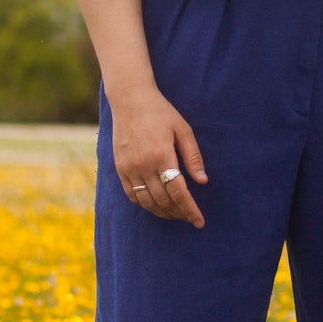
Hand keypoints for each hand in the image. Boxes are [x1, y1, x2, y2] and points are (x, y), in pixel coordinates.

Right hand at [110, 85, 206, 226]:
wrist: (130, 100)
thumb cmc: (161, 113)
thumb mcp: (183, 129)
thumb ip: (193, 156)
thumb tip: (202, 181)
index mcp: (161, 155)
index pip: (178, 192)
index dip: (190, 210)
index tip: (199, 222)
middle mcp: (143, 165)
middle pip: (163, 201)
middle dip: (179, 213)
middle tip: (190, 217)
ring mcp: (129, 168)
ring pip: (147, 202)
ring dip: (163, 212)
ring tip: (176, 214)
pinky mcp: (120, 168)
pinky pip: (132, 195)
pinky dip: (145, 205)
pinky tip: (156, 206)